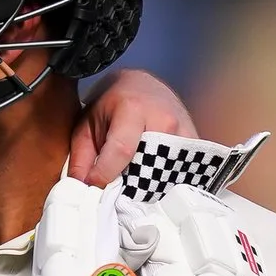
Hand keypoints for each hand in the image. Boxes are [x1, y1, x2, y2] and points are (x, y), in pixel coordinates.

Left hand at [68, 69, 194, 185]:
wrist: (143, 85)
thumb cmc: (112, 105)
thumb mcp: (87, 124)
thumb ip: (80, 158)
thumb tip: (80, 189)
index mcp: (133, 109)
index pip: (122, 151)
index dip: (105, 174)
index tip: (94, 186)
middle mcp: (163, 119)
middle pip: (147, 168)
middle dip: (128, 186)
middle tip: (114, 190)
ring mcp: (184, 132)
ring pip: (167, 175)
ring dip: (148, 188)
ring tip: (133, 186)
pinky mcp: (195, 143)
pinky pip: (182, 172)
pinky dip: (166, 183)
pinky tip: (152, 181)